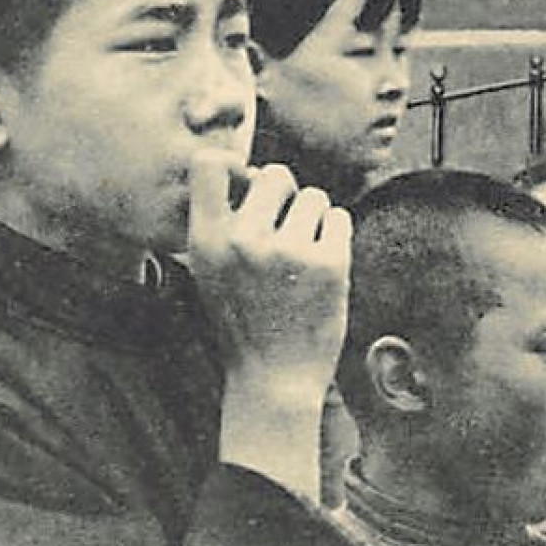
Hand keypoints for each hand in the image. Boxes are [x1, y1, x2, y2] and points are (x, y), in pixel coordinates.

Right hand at [184, 154, 350, 497]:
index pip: (209, 165)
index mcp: (206, 242)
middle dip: (286, 194)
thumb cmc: (243, 322)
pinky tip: (321, 266)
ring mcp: (288, 253)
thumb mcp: (210, 274)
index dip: (234, 166)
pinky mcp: (330, 265)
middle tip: (285, 228)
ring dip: (313, 218)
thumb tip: (251, 169)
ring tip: (302, 255)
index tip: (245, 186)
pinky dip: (335, 236)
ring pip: (314, 196)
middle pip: (276, 174)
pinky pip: (339, 219)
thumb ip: (221, 225)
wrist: (273, 380)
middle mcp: (244, 242)